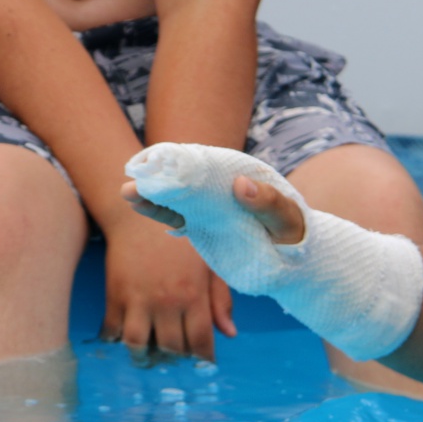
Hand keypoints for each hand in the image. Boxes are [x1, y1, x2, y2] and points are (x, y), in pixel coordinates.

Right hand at [100, 210, 234, 361]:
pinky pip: (112, 330)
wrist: (140, 213)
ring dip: (143, 357)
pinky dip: (115, 340)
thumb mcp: (209, 264)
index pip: (200, 341)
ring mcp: (138, 299)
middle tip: (175, 357)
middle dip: (175, 359)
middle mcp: (166, 301)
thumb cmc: (182, 237)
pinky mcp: (115, 294)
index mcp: (193, 294)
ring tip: (148, 356)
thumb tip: (230, 333)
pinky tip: (123, 337)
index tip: (203, 361)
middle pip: (171, 348)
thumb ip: (220, 299)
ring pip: (137, 345)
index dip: (203, 357)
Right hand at [120, 174, 305, 245]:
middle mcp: (220, 187)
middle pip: (185, 177)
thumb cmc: (295, 234)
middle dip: (159, 175)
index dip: (184, 160)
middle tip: (134, 178)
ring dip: (151, 194)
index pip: (208, 163)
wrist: (294, 261)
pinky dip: (158, 213)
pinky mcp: (201, 226)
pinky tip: (139, 207)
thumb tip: (240, 185)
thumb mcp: (289, 219)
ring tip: (128, 193)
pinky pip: (175, 218)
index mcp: (240, 175)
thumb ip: (269, 203)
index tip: (162, 160)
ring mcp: (208, 207)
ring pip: (174, 196)